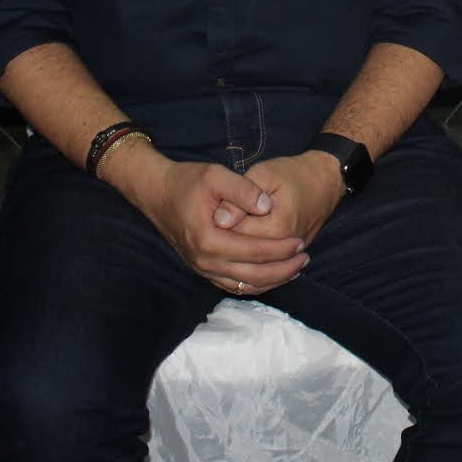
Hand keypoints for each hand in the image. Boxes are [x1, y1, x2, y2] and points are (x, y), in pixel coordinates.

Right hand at [126, 155, 307, 295]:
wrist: (157, 192)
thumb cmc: (186, 181)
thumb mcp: (216, 175)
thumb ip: (243, 190)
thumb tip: (268, 207)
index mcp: (208, 240)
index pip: (254, 252)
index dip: (280, 249)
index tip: (301, 241)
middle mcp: (204, 261)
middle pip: (252, 275)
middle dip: (283, 269)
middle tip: (304, 258)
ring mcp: (201, 268)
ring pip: (244, 285)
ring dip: (272, 280)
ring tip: (296, 268)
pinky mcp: (202, 269)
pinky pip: (233, 285)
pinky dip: (255, 283)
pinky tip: (273, 274)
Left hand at [217, 152, 344, 256]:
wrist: (325, 182)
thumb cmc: (293, 174)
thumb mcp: (263, 174)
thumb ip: (240, 196)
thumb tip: (218, 220)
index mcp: (276, 227)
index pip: (234, 235)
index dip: (220, 221)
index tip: (217, 205)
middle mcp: (284, 248)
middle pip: (241, 253)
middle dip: (226, 238)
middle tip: (222, 217)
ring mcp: (289, 256)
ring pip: (252, 265)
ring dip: (236, 253)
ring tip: (231, 230)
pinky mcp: (291, 259)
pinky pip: (264, 271)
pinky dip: (249, 267)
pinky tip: (240, 252)